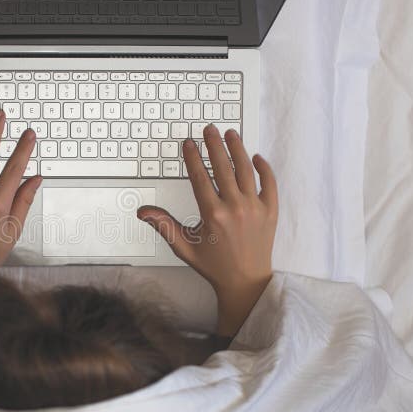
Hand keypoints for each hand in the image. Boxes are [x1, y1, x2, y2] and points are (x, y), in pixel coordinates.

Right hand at [137, 124, 277, 336]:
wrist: (246, 282)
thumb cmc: (214, 265)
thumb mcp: (184, 247)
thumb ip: (164, 225)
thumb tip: (143, 212)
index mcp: (213, 214)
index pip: (200, 176)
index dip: (193, 157)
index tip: (189, 143)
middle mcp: (235, 208)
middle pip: (224, 166)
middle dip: (214, 145)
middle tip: (209, 129)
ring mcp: (255, 208)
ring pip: (246, 169)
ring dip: (237, 148)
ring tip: (230, 133)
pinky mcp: (270, 212)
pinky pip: (269, 183)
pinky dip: (263, 168)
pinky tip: (255, 156)